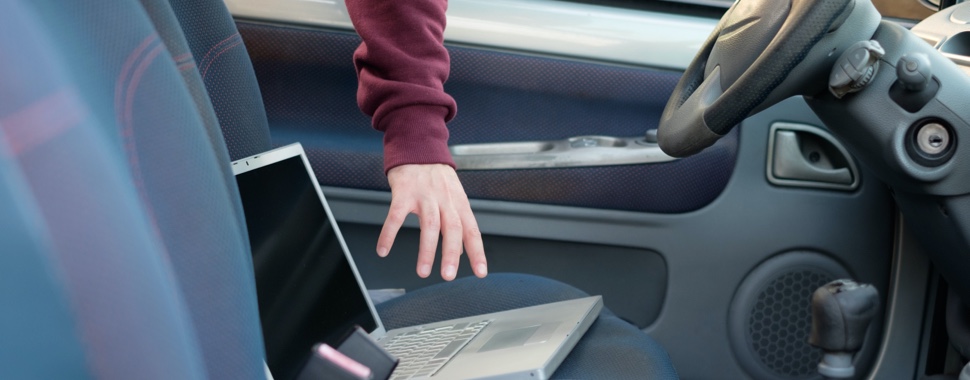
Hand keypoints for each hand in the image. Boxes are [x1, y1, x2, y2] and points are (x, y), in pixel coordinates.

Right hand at [379, 164, 486, 280]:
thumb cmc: (436, 175)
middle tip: (448, 275)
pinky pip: (395, 216)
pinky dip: (388, 234)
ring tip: (423, 271)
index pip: (472, 230)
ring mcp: (424, 195)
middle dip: (451, 254)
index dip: (477, 252)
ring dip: (426, 250)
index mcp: (459, 202)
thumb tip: (463, 251)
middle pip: (452, 228)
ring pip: (429, 225)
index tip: (480, 272)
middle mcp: (444, 199)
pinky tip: (383, 250)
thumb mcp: (454, 195)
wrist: (417, 145)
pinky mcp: (403, 191)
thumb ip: (458, 222)